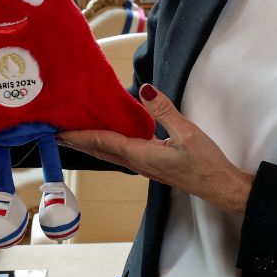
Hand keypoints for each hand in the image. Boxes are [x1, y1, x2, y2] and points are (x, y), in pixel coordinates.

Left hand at [57, 84, 254, 214]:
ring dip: (91, 144)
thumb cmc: (205, 163)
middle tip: (56, 132)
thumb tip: (145, 90)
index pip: (104, 141)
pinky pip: (122, 154)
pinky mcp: (152, 166)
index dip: (81, 135)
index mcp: (142, 155)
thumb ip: (164, 110)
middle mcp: (138, 163)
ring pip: (110, 154)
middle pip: (101, 150)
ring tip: (76, 134)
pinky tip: (109, 139)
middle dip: (79, 141)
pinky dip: (108, 145)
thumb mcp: (187, 132)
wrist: (220, 186)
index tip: (60, 130)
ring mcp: (144, 167)